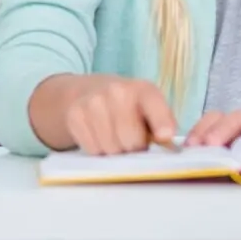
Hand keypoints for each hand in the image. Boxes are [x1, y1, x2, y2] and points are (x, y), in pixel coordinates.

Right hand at [62, 77, 176, 155]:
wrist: (90, 90)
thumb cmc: (129, 105)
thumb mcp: (151, 106)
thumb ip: (163, 122)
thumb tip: (165, 139)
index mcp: (143, 89)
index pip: (155, 106)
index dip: (161, 122)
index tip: (165, 135)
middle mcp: (118, 91)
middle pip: (132, 140)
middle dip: (134, 147)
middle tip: (133, 138)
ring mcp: (94, 102)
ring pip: (111, 149)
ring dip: (116, 150)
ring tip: (117, 136)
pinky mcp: (75, 115)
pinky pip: (92, 149)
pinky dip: (98, 149)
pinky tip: (100, 135)